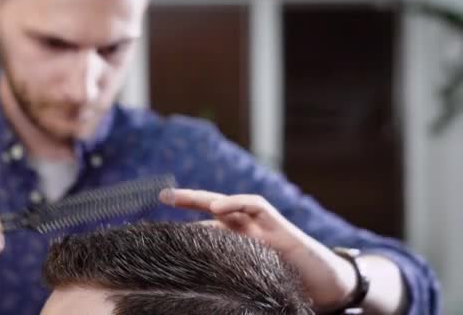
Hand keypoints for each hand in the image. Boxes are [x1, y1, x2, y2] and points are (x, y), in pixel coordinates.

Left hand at [160, 189, 357, 310]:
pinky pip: (256, 205)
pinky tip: (217, 208)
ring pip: (229, 202)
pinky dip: (236, 203)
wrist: (330, 289)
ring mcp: (264, 227)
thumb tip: (194, 293)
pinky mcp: (281, 226)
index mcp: (240, 247)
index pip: (208, 232)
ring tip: (175, 197)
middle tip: (163, 195)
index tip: (157, 232)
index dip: (185, 230)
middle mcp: (249, 233)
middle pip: (214, 210)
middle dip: (188, 200)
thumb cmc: (293, 290)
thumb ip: (226, 279)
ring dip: (202, 197)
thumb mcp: (251, 283)